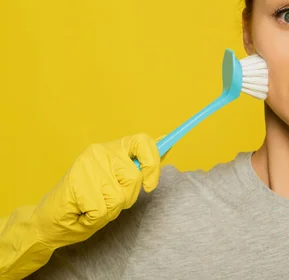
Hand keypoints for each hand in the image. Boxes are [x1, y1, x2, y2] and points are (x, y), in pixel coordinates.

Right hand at [32, 133, 160, 245]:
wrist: (49, 221)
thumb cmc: (87, 203)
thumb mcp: (118, 183)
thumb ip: (138, 165)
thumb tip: (166, 146)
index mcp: (113, 148)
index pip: (143, 141)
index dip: (153, 162)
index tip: (150, 184)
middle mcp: (100, 151)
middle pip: (134, 177)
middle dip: (127, 197)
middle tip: (106, 200)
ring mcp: (87, 165)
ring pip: (119, 196)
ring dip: (109, 210)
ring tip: (91, 205)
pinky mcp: (76, 182)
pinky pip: (102, 209)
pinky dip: (94, 218)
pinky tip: (81, 211)